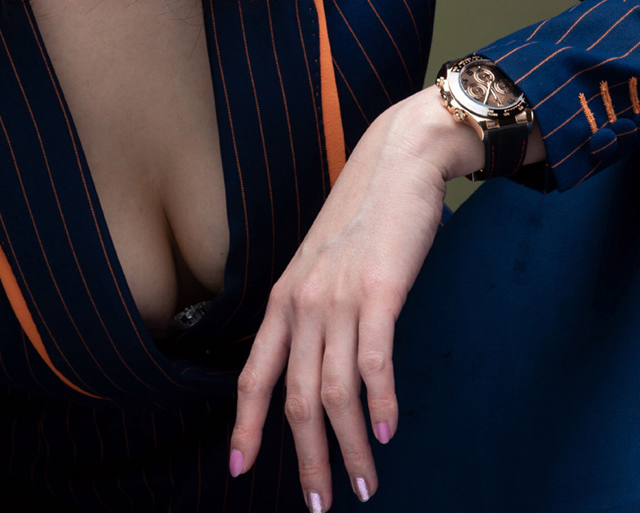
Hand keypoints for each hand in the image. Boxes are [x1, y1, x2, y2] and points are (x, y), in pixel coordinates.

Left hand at [227, 85, 497, 508]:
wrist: (399, 161)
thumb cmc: (366, 215)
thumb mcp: (323, 263)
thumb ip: (314, 309)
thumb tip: (318, 361)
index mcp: (284, 299)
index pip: (253, 375)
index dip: (245, 427)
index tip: (240, 469)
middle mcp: (302, 302)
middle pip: (296, 399)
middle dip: (307, 460)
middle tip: (322, 504)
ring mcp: (338, 298)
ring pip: (335, 393)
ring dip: (350, 448)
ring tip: (365, 485)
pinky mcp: (379, 292)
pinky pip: (374, 363)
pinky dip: (380, 404)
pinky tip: (387, 432)